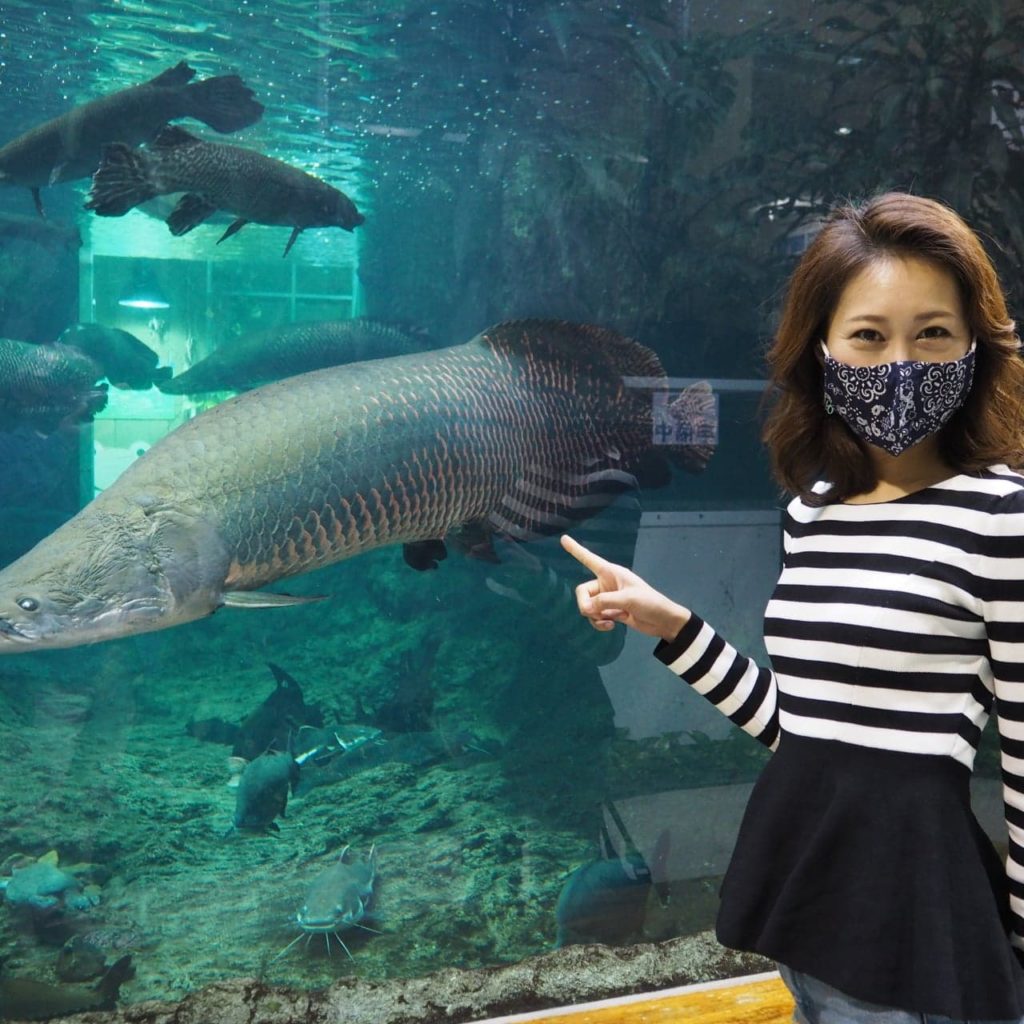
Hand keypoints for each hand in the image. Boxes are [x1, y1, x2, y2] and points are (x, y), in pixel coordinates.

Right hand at [560, 535, 690, 640]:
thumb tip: (585, 609)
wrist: (663, 621)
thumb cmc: (649, 603)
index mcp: (611, 572)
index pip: (589, 559)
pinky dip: (599, 623)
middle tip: (594, 614)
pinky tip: (612, 626)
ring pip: (588, 607)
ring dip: (595, 616)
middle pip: (582, 592)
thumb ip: (604, 602)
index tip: (563, 539)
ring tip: (611, 621)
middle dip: (586, 605)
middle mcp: (606, 583)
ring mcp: (607, 598)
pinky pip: (595, 617)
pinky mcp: (610, 612)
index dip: (576, 550)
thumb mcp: (627, 600)